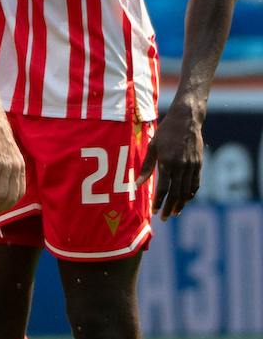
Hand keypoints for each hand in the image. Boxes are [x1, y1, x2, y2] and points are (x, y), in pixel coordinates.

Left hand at [142, 99, 204, 218]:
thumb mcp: (152, 147)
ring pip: (188, 191)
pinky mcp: (200, 164)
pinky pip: (196, 183)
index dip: (159, 202)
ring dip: (181, 204)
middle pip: (177, 193)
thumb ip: (146, 166)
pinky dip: (191, 194)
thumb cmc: (165, 132)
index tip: (154, 212)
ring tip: (174, 213)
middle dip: (170, 207)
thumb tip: (138, 184)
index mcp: (168, 163)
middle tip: (164, 218)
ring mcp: (193, 166)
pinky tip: (185, 200)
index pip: (164, 188)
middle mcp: (182, 166)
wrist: (187, 120)